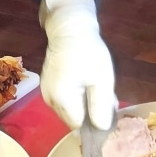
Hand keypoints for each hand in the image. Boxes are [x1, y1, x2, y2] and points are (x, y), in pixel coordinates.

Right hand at [40, 0, 115, 129]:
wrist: (70, 27)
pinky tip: (87, 85)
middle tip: (107, 98)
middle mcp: (49, 99)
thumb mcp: (102, 79)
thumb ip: (101, 106)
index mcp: (62, 98)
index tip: (108, 109)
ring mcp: (46, 92)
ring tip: (97, 88)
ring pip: (69, 111)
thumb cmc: (88, 51)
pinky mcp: (48, 86)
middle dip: (91, 114)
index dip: (95, 122)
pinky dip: (77, 98)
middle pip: (73, 120)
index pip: (79, 126)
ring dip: (85, 106)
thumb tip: (102, 129)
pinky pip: (64, 101)